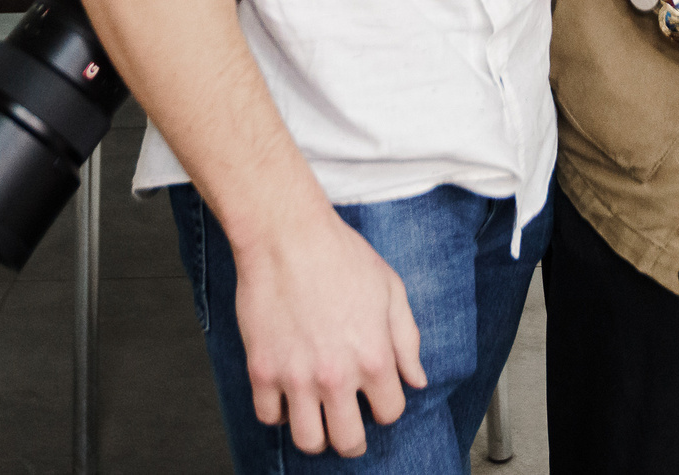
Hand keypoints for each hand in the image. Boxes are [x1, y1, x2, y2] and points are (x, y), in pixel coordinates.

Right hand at [231, 208, 425, 455]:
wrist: (285, 235)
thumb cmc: (339, 254)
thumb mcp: (391, 289)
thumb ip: (407, 339)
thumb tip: (417, 379)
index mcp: (374, 357)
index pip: (390, 412)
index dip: (386, 406)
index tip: (376, 398)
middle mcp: (336, 376)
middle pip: (349, 442)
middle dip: (353, 440)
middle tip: (348, 426)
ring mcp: (296, 377)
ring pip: (307, 441)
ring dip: (316, 435)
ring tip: (317, 418)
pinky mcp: (262, 371)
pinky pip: (268, 417)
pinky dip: (277, 412)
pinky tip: (286, 395)